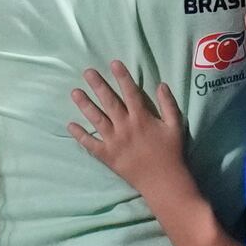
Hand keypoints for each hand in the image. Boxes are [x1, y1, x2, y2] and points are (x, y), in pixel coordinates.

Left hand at [68, 62, 188, 196]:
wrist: (163, 182)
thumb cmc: (171, 153)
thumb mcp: (175, 126)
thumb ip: (168, 105)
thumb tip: (161, 85)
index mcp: (142, 118)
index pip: (130, 92)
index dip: (122, 77)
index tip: (113, 63)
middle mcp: (125, 127)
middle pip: (109, 102)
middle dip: (98, 85)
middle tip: (87, 72)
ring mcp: (114, 142)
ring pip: (96, 119)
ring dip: (85, 105)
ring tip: (75, 92)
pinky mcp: (107, 156)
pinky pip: (90, 144)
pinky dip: (80, 135)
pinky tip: (70, 125)